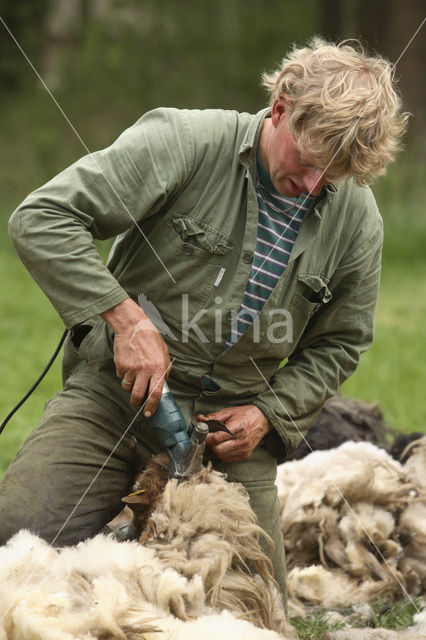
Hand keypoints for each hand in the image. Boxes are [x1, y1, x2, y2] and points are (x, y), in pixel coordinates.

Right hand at [101, 298, 170, 414]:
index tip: (149, 413)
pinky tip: (128, 364)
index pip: (156, 393)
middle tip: (137, 400)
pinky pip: (121, 377)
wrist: (133, 326)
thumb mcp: (164, 353)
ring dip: (130, 386)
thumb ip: (165, 370)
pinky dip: (124, 375)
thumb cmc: (150, 338)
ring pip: (127, 388)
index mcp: (158, 368)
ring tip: (134, 374)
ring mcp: (131, 368)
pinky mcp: (121, 365)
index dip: (152, 406)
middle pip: (138, 396)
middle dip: (137, 402)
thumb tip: (164, 385)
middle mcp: (145, 370)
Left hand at [197, 405, 272, 461]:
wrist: (263, 419)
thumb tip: (200, 420)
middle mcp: (241, 441)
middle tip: (209, 436)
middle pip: (218, 450)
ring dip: (215, 449)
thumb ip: (214, 417)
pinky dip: (222, 453)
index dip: (206, 437)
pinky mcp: (244, 455)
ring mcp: (243, 450)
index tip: (202, 433)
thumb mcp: (229, 411)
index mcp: (237, 428)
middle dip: (210, 444)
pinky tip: (223, 445)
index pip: (216, 438)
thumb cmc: (246, 414)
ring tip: (217, 440)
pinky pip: (228, 459)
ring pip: (221, 456)